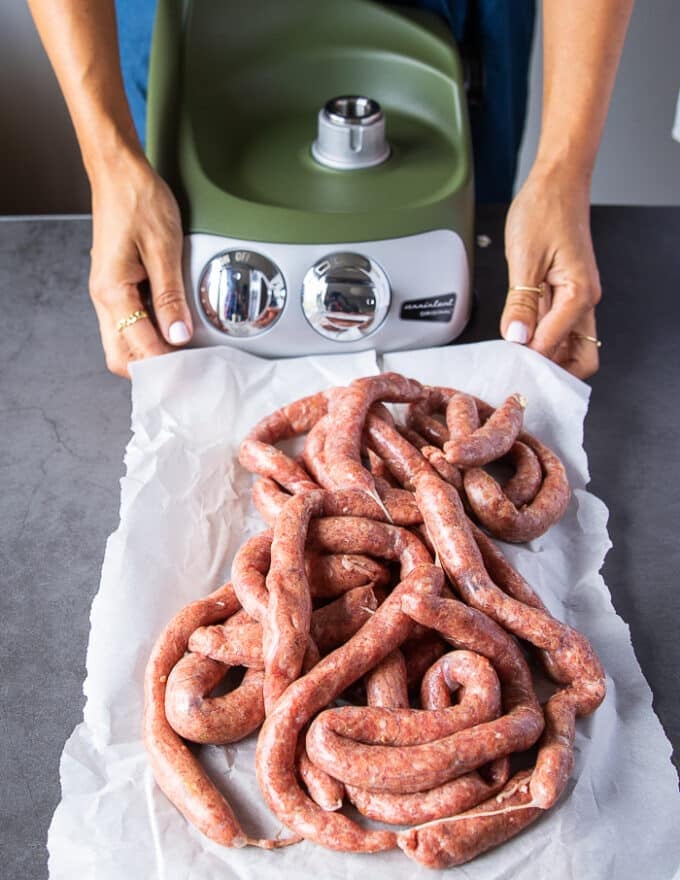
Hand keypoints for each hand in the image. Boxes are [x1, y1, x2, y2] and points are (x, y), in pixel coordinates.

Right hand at [88, 154, 192, 376]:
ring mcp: (110, 291)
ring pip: (125, 341)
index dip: (165, 366)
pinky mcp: (119, 285)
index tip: (189, 373)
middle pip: (121, 356)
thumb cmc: (138, 199)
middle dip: (152, 370)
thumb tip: (178, 334)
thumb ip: (170, 296)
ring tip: (185, 356)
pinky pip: (131, 322)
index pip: (137, 348)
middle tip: (186, 372)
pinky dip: (151, 334)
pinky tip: (174, 330)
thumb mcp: (164, 248)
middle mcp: (105, 296)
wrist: (120, 170)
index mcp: (112, 290)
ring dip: (152, 353)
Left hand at [500, 163, 601, 379]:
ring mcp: (574, 299)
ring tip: (511, 356)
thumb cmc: (546, 208)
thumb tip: (517, 337)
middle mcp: (583, 301)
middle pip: (578, 358)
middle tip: (517, 370)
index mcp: (579, 294)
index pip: (555, 345)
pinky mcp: (563, 293)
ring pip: (567, 345)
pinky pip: (555, 326)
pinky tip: (516, 335)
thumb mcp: (525, 257)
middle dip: (551, 370)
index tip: (507, 364)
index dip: (530, 359)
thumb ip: (521, 303)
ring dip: (543, 353)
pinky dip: (538, 336)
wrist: (556, 181)